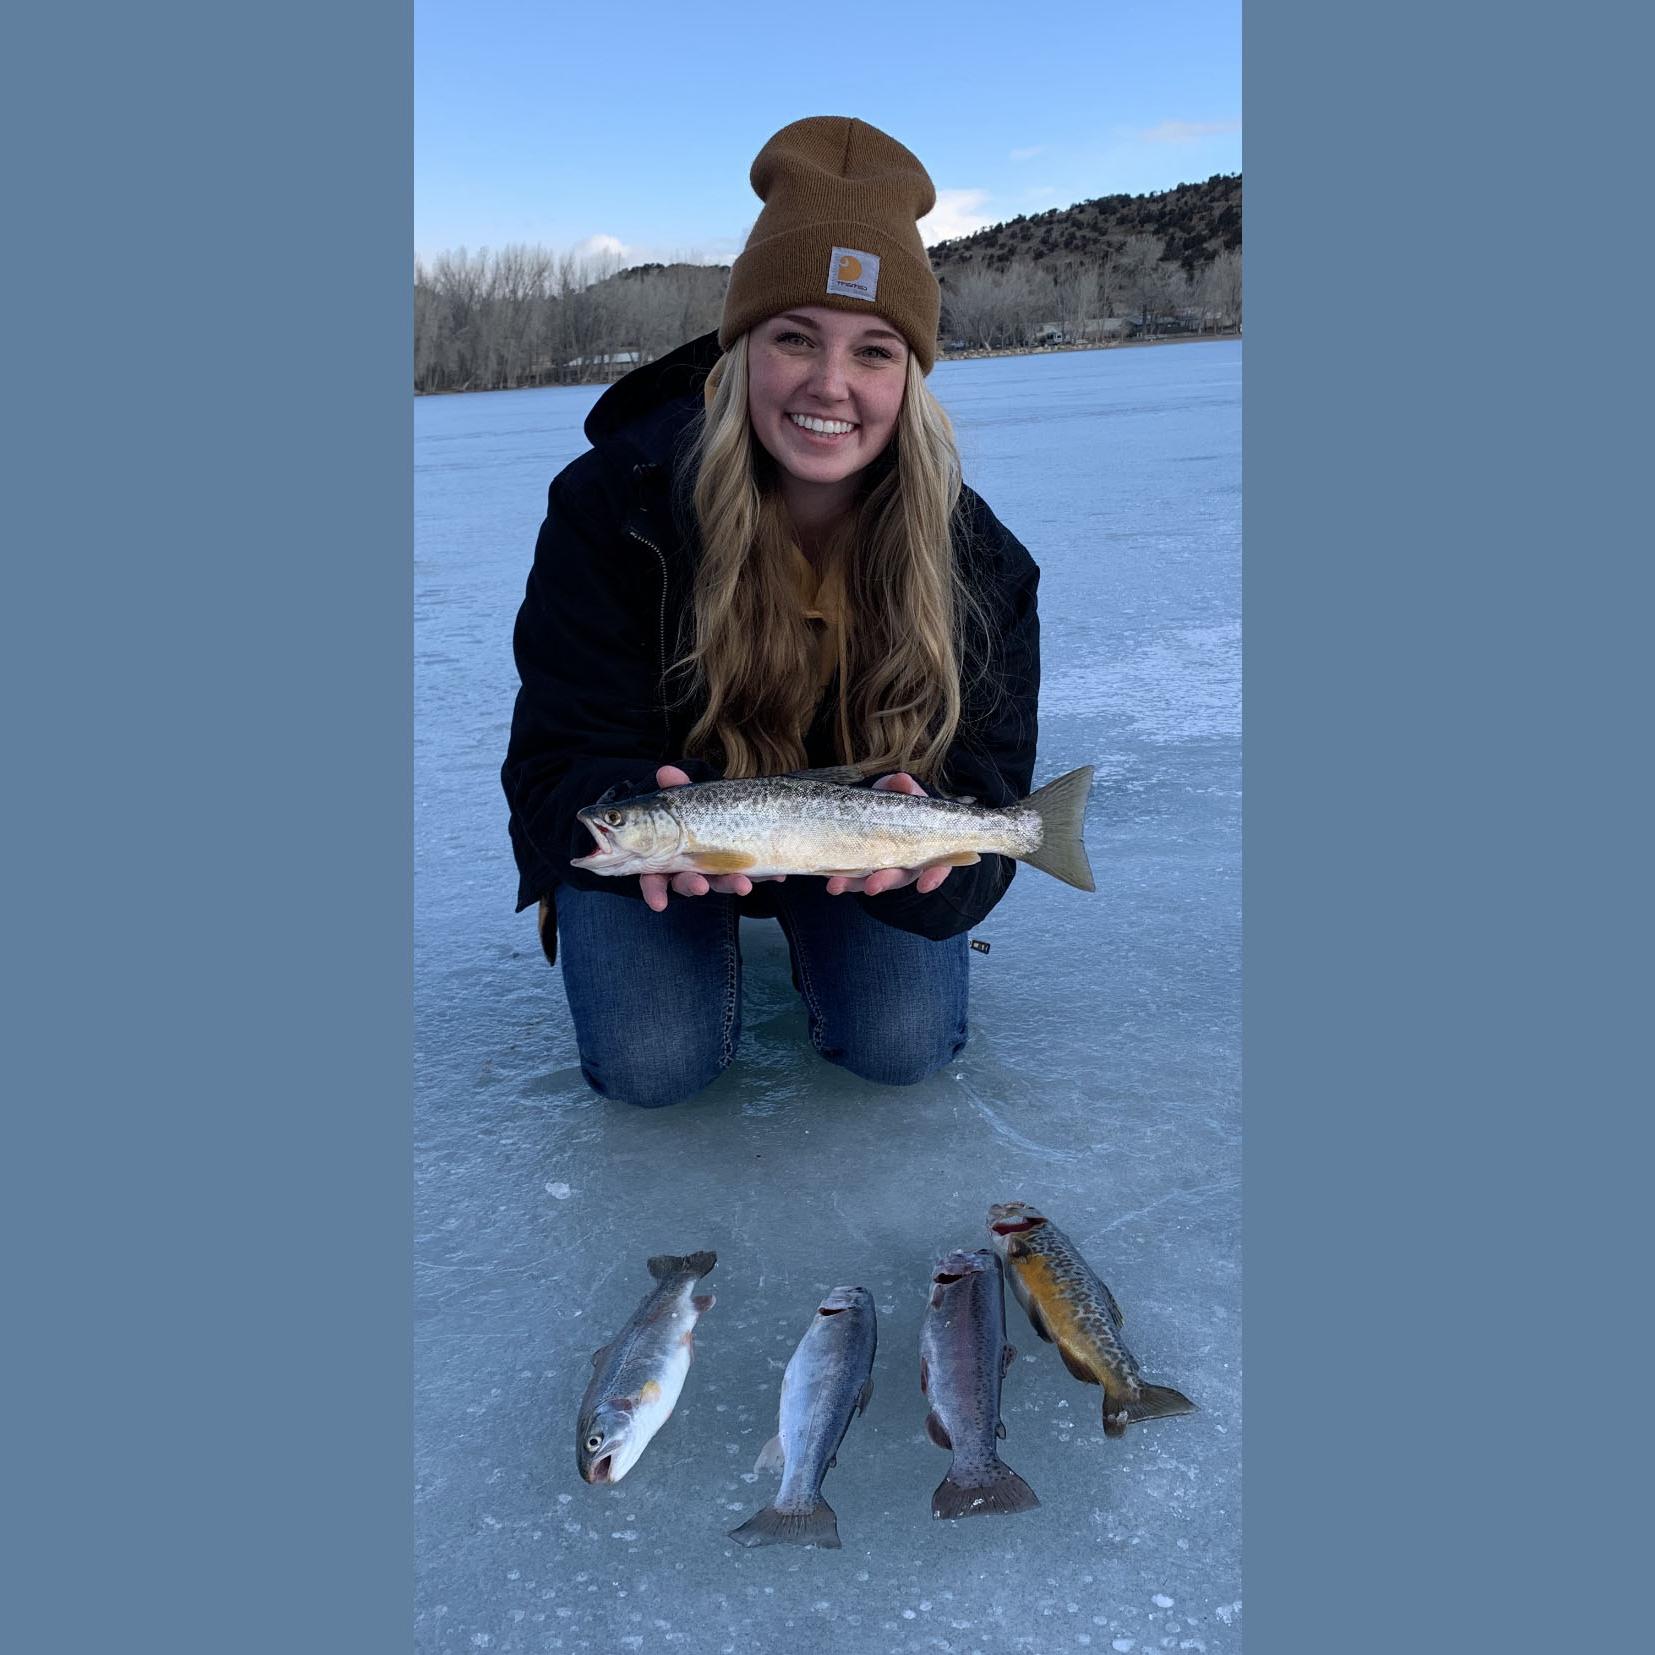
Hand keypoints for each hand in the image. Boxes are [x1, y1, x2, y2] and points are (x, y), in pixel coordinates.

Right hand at [638, 764, 787, 912]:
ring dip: (731, 884)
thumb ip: (675, 789)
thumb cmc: (692, 812)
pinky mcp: (740, 869)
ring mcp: (715, 872)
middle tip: (701, 887)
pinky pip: (752, 876)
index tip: (659, 904)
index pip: (654, 880)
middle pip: (687, 883)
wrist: (725, 811)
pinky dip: (764, 875)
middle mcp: (689, 870)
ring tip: (744, 884)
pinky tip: (777, 875)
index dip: (654, 892)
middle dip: (693, 886)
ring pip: (720, 883)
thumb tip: (666, 773)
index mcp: (666, 859)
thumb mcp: (684, 800)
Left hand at [824, 773, 954, 897]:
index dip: (933, 876)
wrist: (876, 807)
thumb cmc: (898, 803)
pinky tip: (829, 881)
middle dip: (884, 882)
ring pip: (870, 882)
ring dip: (853, 885)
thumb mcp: (901, 791)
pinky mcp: (859, 870)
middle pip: (898, 878)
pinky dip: (839, 880)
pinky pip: (850, 879)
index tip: (924, 885)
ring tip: (837, 885)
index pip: (937, 866)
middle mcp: (904, 864)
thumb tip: (903, 781)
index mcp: (924, 848)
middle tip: (872, 886)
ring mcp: (881, 869)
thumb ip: (902, 787)